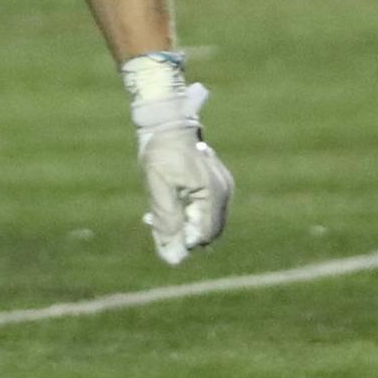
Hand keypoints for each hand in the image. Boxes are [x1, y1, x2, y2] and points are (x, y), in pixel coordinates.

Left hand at [127, 71, 233, 265]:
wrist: (167, 122)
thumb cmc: (161, 152)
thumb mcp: (158, 187)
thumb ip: (167, 221)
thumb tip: (174, 255)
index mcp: (213, 192)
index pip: (204, 235)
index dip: (183, 241)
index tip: (158, 229)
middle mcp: (224, 191)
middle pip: (208, 231)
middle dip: (181, 233)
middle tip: (153, 221)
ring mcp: (223, 187)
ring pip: (205, 222)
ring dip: (183, 223)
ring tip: (155, 213)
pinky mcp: (216, 184)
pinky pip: (205, 209)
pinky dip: (187, 212)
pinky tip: (167, 204)